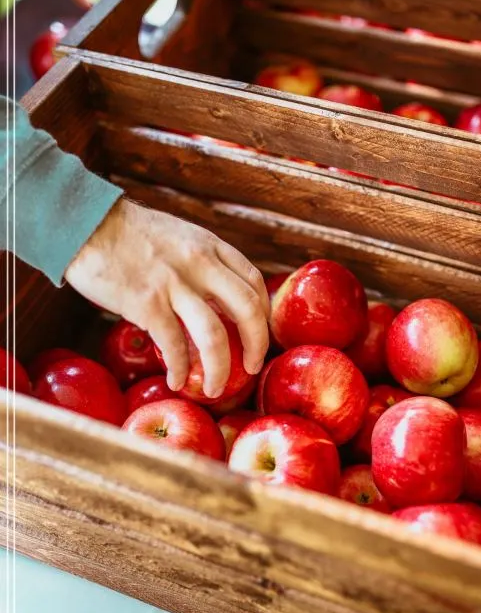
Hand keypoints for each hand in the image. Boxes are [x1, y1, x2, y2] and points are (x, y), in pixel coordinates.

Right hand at [65, 199, 269, 396]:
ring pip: (214, 337)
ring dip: (219, 371)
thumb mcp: (179, 237)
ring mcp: (174, 285)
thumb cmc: (128, 234)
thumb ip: (201, 262)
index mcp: (211, 246)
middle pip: (248, 311)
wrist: (85, 223)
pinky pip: (174, 347)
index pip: (254, 283)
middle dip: (257, 346)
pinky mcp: (146, 304)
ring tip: (214, 390)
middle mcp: (200, 264)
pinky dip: (180, 370)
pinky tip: (177, 381)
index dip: (263, 314)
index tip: (258, 333)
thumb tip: (215, 296)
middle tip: (252, 367)